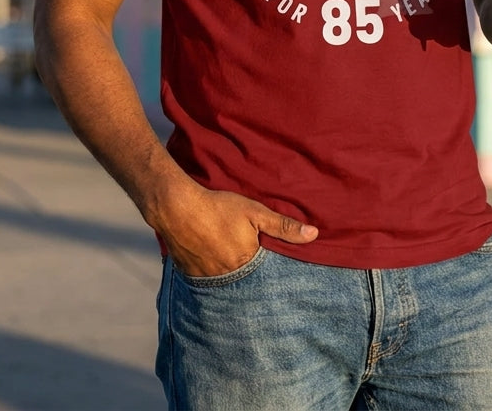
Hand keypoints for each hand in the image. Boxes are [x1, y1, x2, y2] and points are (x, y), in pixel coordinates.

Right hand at [153, 180, 317, 277]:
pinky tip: (216, 267)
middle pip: (247, 284)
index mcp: (247, 264)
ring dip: (233, 280)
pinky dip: (215, 276)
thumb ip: (284, 226)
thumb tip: (314, 235)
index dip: (273, 274)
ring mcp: (207, 279)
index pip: (267, 277)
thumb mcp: (255, 212)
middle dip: (254, 281)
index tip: (280, 278)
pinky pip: (208, 281)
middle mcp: (227, 277)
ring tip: (238, 273)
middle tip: (260, 281)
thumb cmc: (219, 208)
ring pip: (227, 285)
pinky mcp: (191, 275)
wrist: (177, 208)